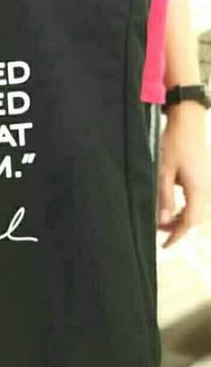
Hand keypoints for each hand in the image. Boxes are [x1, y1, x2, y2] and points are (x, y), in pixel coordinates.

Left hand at [157, 101, 210, 247]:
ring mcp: (208, 182)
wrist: (188, 121)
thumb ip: (163, 198)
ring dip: (182, 218)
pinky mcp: (205, 177)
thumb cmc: (174, 144)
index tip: (165, 245)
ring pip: (197, 210)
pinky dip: (186, 208)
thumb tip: (164, 221)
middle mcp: (208, 188)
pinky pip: (198, 200)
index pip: (190, 222)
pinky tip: (173, 207)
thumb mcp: (162, 173)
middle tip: (160, 232)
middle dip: (178, 228)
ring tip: (164, 221)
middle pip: (195, 218)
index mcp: (199, 189)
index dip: (177, 236)